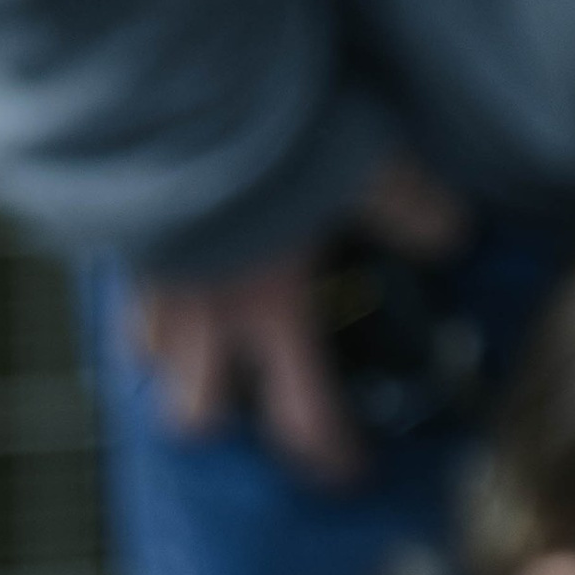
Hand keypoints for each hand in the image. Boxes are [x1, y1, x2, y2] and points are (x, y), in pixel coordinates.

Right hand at [125, 153, 467, 485]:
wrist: (170, 101)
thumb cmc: (262, 144)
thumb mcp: (359, 167)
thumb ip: (408, 207)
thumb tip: (452, 235)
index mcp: (271, 312)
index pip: (301, 417)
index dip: (326, 456)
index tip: (348, 473)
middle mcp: (207, 316)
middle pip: (193, 415)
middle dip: (217, 423)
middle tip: (246, 402)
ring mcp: (154, 283)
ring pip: (146, 360)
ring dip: (172, 364)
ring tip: (199, 345)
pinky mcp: (122, 241)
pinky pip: (124, 294)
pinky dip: (144, 301)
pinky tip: (168, 278)